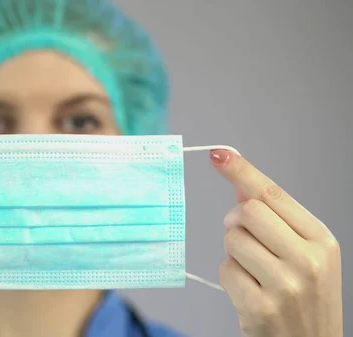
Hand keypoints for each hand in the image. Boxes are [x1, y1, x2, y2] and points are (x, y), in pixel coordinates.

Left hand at [211, 149, 342, 336]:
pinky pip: (225, 270)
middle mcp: (308, 260)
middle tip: (243, 237)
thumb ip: (277, 222)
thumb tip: (241, 190)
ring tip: (253, 272)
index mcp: (322, 240)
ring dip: (233, 253)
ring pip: (232, 240)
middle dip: (236, 221)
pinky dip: (230, 277)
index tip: (219, 154)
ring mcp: (285, 285)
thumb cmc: (304, 298)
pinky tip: (249, 293)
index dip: (242, 172)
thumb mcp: (306, 256)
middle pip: (248, 212)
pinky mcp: (261, 307)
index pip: (273, 194)